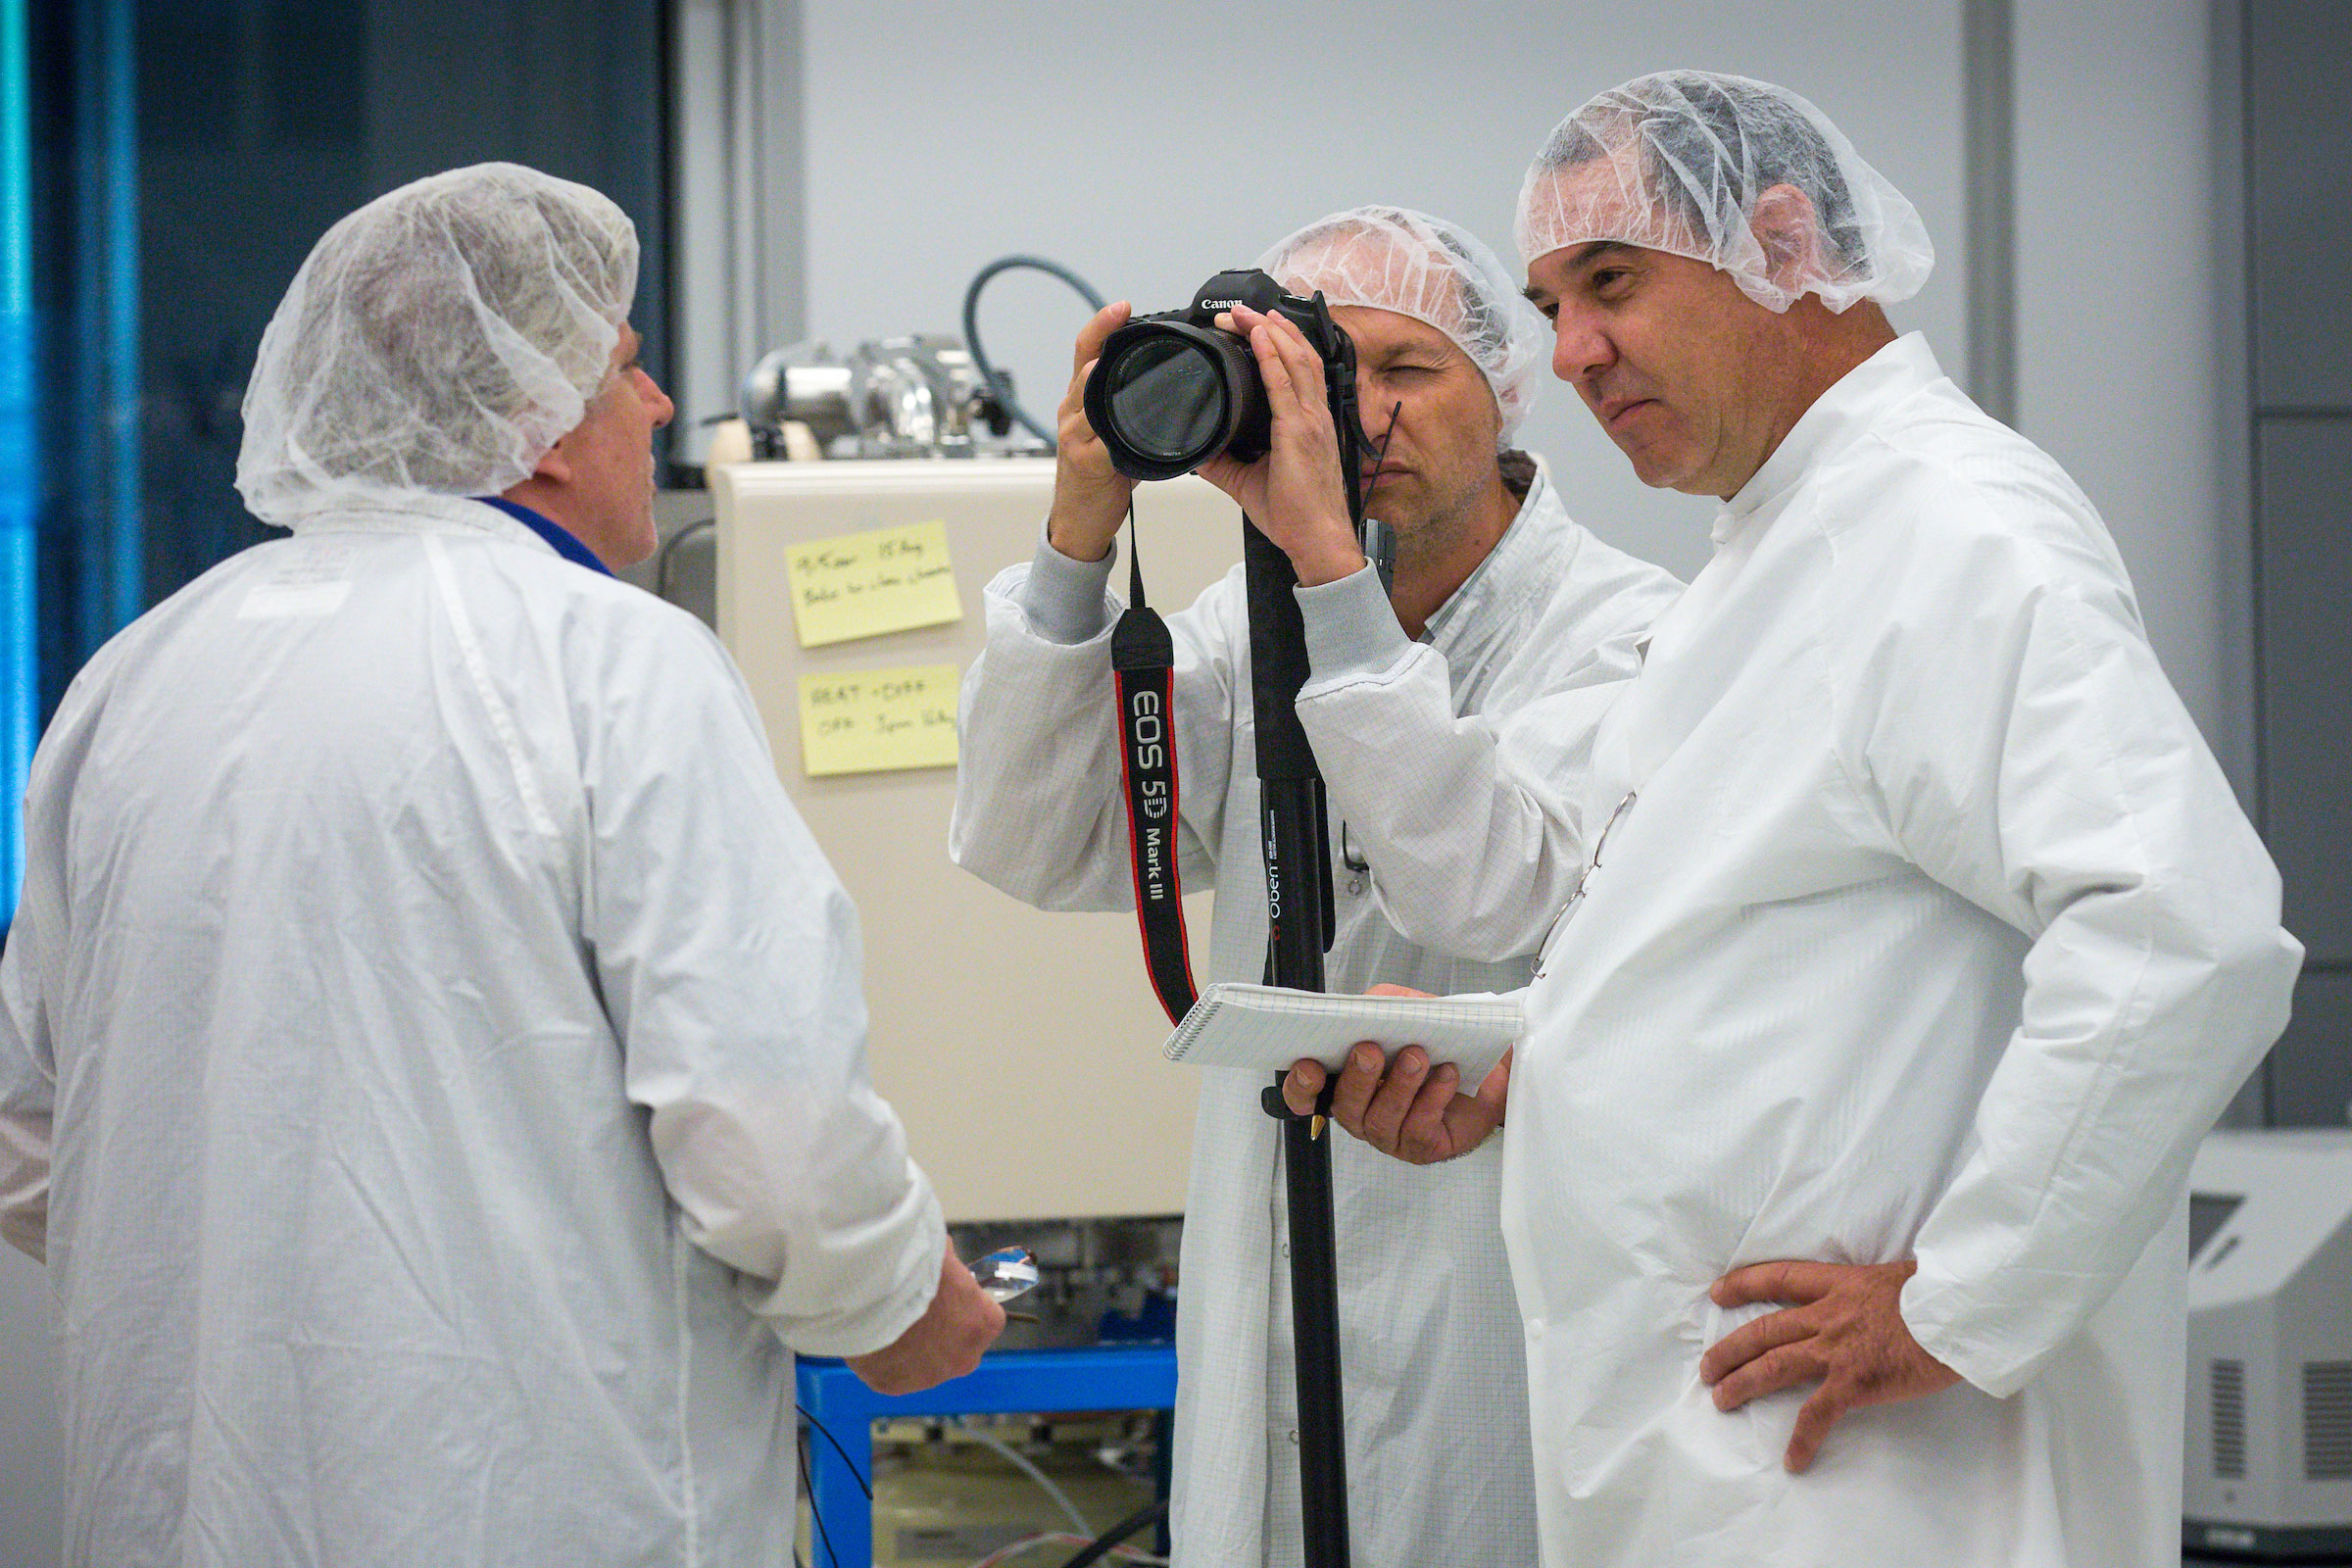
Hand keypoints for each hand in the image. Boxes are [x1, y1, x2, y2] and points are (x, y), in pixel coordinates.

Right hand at [845, 1243, 1005, 1395]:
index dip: (965, 1304)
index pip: (986, 1317)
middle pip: (959, 1346)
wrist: (874, 1291)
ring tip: (890, 1320)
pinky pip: (893, 1373)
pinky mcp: (894, 1385)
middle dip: (943, 1332)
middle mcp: (964, 1358)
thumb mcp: (943, 1252)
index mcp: (985, 1323)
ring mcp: (929, 1377)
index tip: (947, 1293)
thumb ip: (950, 1262)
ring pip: (925, 1364)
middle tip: (918, 1309)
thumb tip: (943, 1256)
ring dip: (912, 1348)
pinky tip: (874, 1335)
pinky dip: (884, 1358)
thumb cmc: (916, 1266)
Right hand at [1044, 302, 1140, 563]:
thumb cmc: (1100, 478)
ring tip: (1111, 357)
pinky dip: (1107, 425)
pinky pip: (1097, 438)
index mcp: (1081, 401)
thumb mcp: (1113, 434)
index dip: (1101, 326)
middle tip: (1125, 315)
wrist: (1079, 521)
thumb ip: (1128, 408)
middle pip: (1084, 366)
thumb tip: (1165, 387)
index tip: (1122, 306)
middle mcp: (1073, 412)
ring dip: (1098, 375)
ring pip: (1085, 396)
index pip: (1086, 353)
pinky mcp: (1085, 461)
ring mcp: (1075, 435)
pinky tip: (1121, 415)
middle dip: (1103, 339)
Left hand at [1196, 306, 1365, 585]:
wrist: (1317, 542)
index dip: (1277, 340)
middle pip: (1297, 353)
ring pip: (1295, 359)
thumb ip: (1223, 462)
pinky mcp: (1300, 433)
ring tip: (1244, 312)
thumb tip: (1197, 448)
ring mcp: (1311, 421)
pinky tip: (1258, 337)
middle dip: (1269, 324)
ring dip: (1269, 330)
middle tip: (1240, 309)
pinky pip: (1285, 384)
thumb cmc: (1296, 516)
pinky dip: (1272, 356)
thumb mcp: (1248, 481)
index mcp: (1307, 423)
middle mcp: (1314, 415)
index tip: (1252, 325)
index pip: (1296, 368)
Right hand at [1280, 985, 1508, 1162]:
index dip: (1301, 1086)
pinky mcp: (1422, 1146)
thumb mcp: (1409, 1009)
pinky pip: (1418, 1129)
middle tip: (1371, 1051)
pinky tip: (1445, 1076)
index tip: (1309, 1067)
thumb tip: (1364, 1005)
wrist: (1492, 1069)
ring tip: (1417, 1057)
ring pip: (1381, 1119)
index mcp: (1349, 1080)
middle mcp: (1363, 1111)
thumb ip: (1381, 1002)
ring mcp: (1391, 1133)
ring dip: (1398, 1085)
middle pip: (1345, 1106)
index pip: (1308, 1094)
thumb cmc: (1441, 1043)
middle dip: (1357, 1077)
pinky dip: (1431, 1098)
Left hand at [1700, 1258, 1961, 1472]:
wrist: (1961, 1310)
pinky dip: (1803, 1439)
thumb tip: (1878, 1299)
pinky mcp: (1854, 1381)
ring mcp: (1837, 1349)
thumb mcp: (1899, 1278)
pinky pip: (1818, 1414)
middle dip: (1730, 1349)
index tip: (1718, 1293)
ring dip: (1742, 1384)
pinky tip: (1793, 1461)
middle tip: (1707, 1368)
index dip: (1744, 1284)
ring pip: (1774, 1365)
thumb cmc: (1941, 1293)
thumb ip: (1875, 1292)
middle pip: (1764, 1330)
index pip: (1779, 1277)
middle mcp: (1828, 1314)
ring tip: (1721, 1400)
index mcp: (1839, 1283)